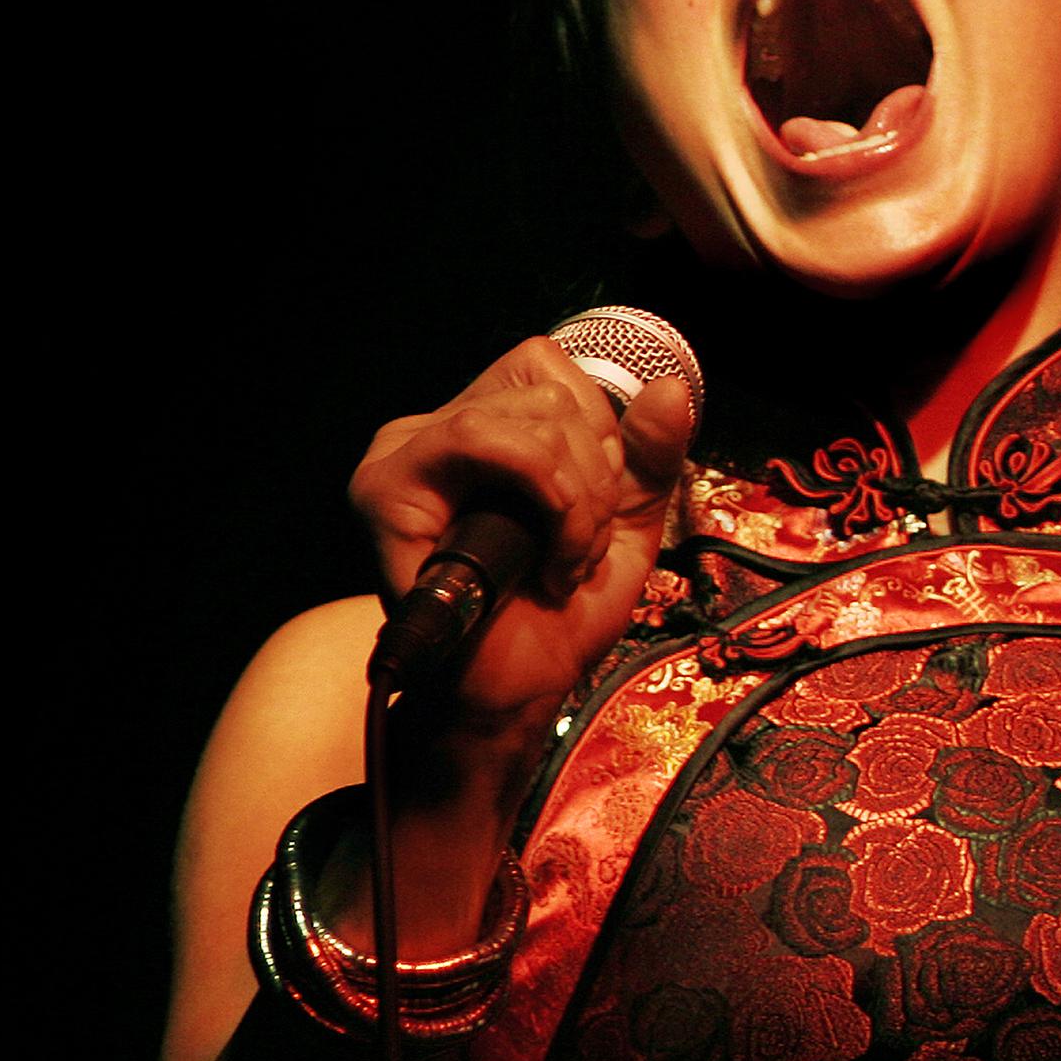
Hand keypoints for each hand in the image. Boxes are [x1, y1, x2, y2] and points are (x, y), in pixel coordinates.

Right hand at [349, 336, 695, 746]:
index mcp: (481, 429)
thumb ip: (648, 457)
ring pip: (527, 420)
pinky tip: (546, 570)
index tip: (600, 511)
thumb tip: (671, 388)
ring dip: (576, 501)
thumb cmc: (554, 618)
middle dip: (595, 482)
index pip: (547, 369)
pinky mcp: (389, 487)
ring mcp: (403, 455)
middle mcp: (434, 431)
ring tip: (565, 564)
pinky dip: (548, 504)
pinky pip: (489, 443)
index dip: (598, 433)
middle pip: (549, 395)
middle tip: (583, 553)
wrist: (516, 691)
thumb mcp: (623, 526)